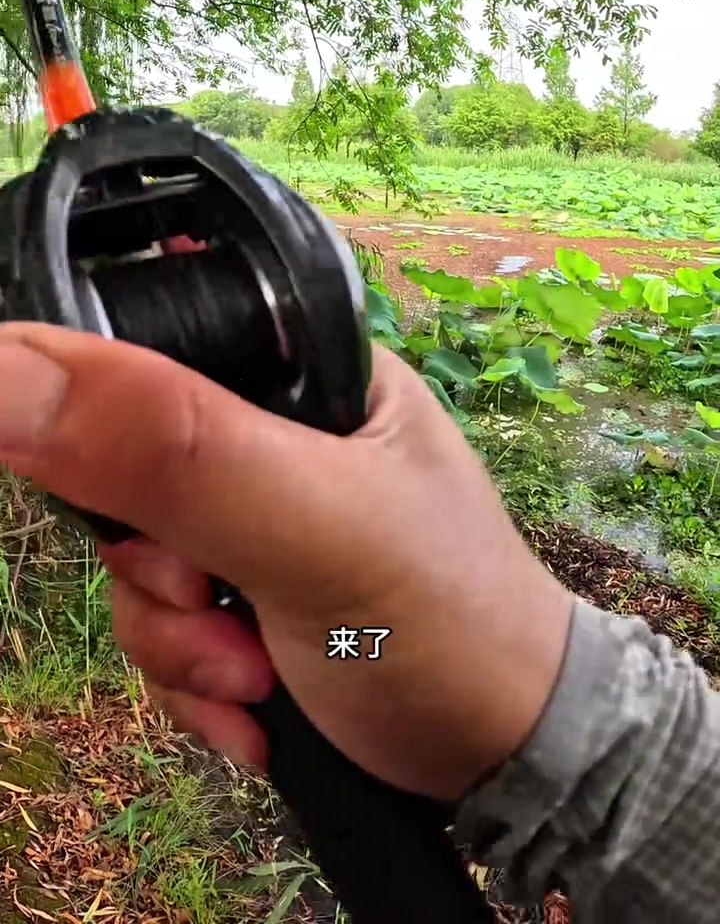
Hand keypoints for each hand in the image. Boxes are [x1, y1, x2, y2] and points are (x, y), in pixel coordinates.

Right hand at [0, 323, 572, 800]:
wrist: (507, 763)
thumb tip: (3, 364)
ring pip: (135, 558)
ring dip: (175, 640)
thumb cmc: (446, 622)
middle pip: (128, 467)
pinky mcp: (244, 592)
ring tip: (257, 679)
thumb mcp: (313, 527)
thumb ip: (171, 449)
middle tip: (224, 613)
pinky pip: (160, 621)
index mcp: (306, 370)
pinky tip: (254, 709)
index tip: (159, 525)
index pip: (153, 350)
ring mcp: (256, 516)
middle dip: (158, 568)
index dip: (117, 431)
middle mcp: (277, 431)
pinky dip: (190, 678)